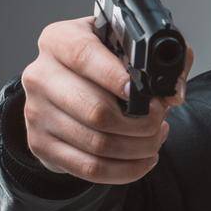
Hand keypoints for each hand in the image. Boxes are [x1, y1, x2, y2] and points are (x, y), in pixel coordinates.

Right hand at [19, 16, 194, 184]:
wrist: (68, 85)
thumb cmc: (103, 62)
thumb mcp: (127, 45)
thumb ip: (159, 58)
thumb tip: (173, 92)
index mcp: (60, 40)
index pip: (84, 56)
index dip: (115, 76)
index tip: (142, 92)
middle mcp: (41, 75)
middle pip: (95, 110)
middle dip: (140, 122)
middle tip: (159, 119)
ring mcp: (36, 112)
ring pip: (97, 144)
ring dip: (138, 147)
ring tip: (155, 137)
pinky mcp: (40, 144)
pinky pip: (89, 168)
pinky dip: (126, 169)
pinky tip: (143, 158)